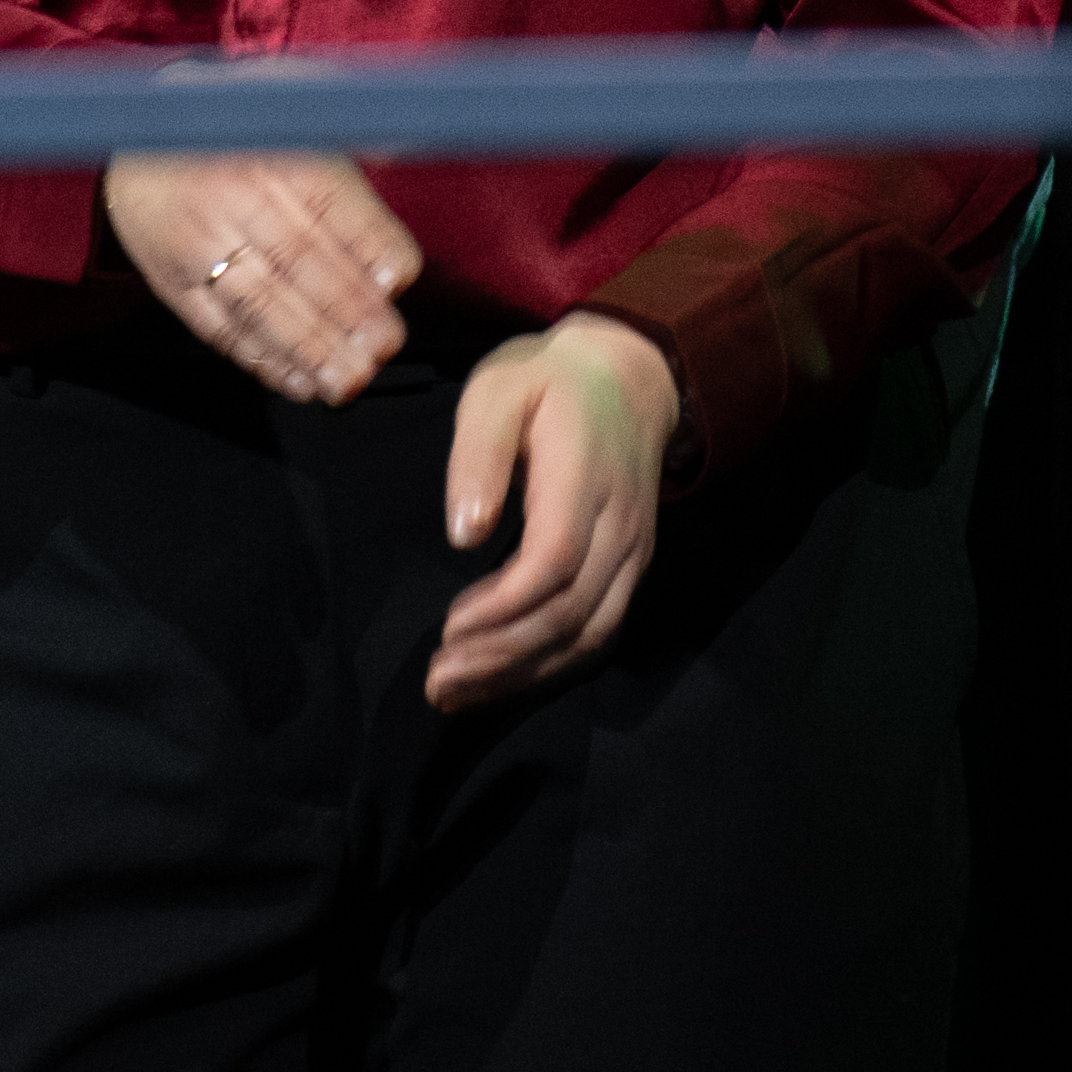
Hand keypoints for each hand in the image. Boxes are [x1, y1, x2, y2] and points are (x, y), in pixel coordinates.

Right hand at [105, 145, 422, 402]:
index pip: (333, 203)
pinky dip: (260, 359)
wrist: (136, 138)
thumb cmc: (233, 146)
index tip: (400, 283)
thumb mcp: (290, 136)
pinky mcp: (169, 278)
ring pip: (259, 302)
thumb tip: (395, 256)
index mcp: (274, 153)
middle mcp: (234, 194)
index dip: (371, 247)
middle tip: (382, 348)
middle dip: (348, 312)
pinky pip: (217, 325)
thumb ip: (346, 187)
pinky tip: (295, 379)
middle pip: (299, 258)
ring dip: (308, 350)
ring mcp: (197, 240)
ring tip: (346, 380)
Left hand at [424, 312, 676, 710]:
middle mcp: (621, 528)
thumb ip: (478, 453)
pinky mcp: (630, 569)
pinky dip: (550, 666)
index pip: (556, 561)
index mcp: (585, 479)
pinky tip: (502, 679)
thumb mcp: (498, 389)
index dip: (504, 605)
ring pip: (590, 635)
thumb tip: (464, 533)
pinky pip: (599, 632)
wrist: (632, 380)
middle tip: (438, 681)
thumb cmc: (549, 382)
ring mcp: (633, 554)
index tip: (449, 627)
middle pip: (572, 612)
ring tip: (456, 692)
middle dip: (503, 656)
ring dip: (524, 673)